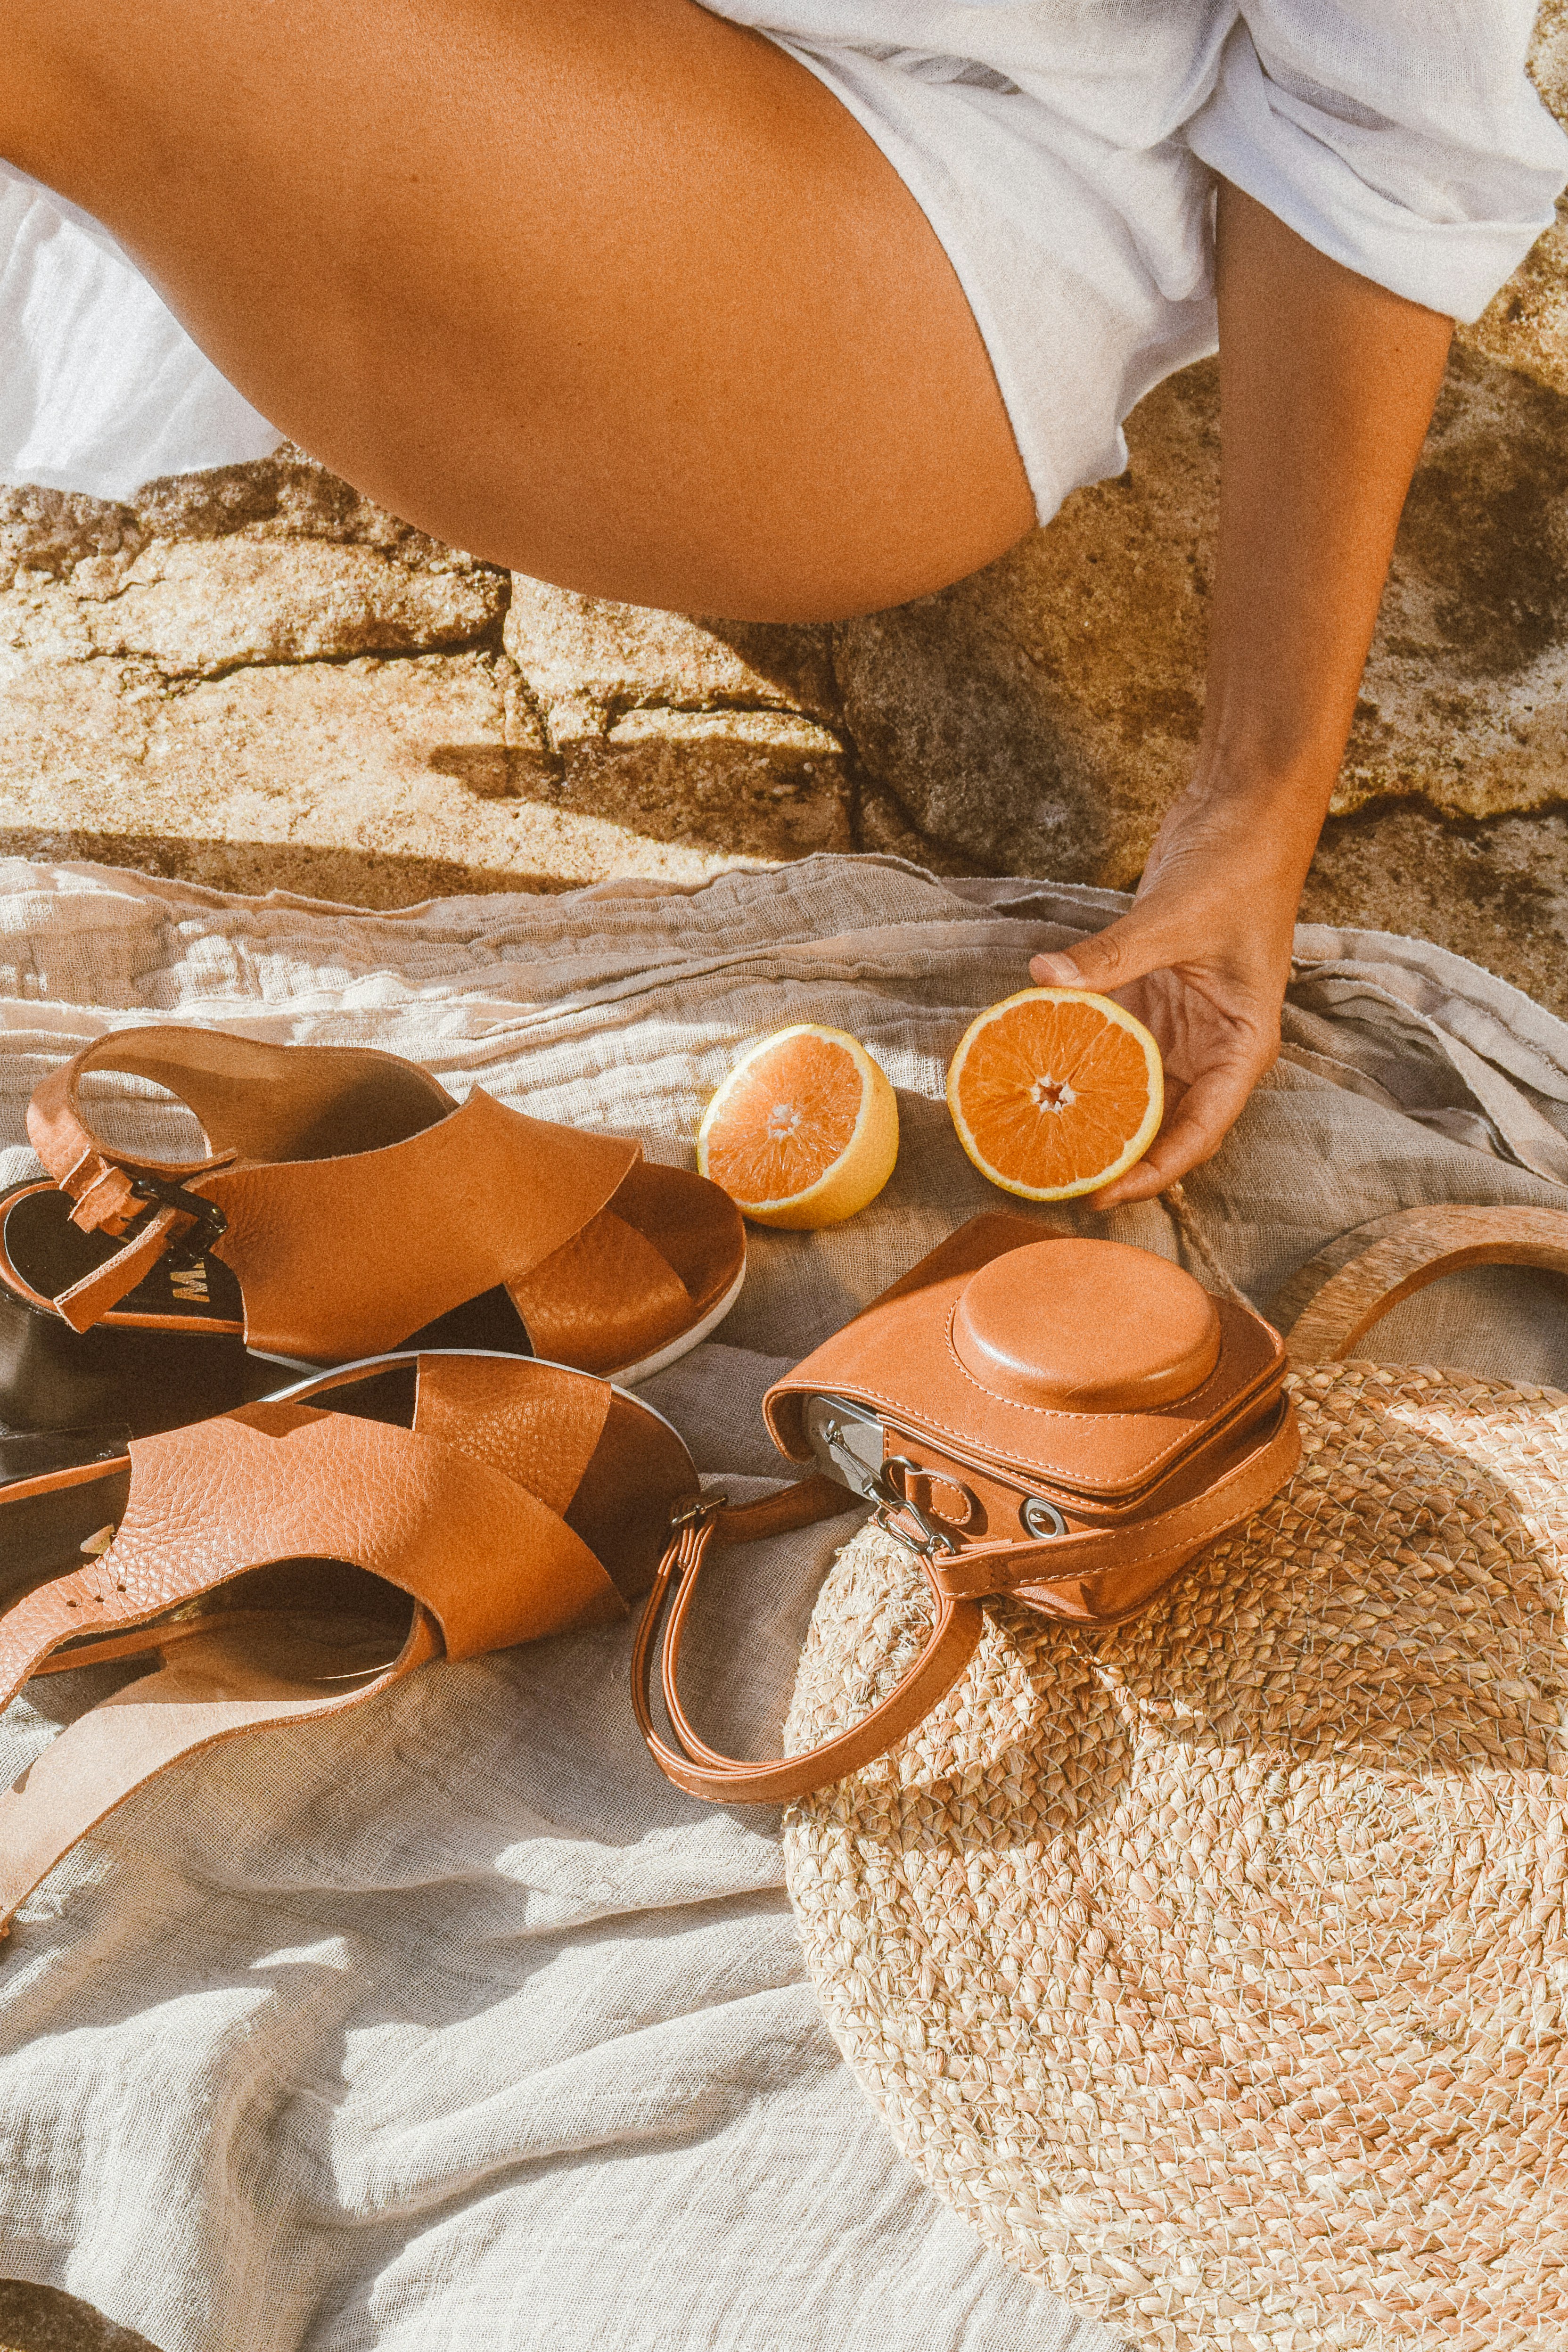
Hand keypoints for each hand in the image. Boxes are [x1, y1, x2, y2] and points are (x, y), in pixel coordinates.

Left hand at [1029, 785, 1302, 1207]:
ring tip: (1036, 1145)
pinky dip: (1077, 1058)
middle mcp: (1210, 1046)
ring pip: (1132, 1089)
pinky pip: (1109, 1042)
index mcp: (1240, 1046)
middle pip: (1163, 1124)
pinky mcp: (1148, 996)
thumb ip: (1112, 955)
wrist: (1242, 811)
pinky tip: (1033, 1074)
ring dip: (1091, 1113)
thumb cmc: (1237, 867)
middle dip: (1113, 1156)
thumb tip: (1046, 976)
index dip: (1152, 1171)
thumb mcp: (1175, 917)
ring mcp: (1178, 1024)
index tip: (1103, 1196)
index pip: (1199, 1132)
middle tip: (1054, 1182)